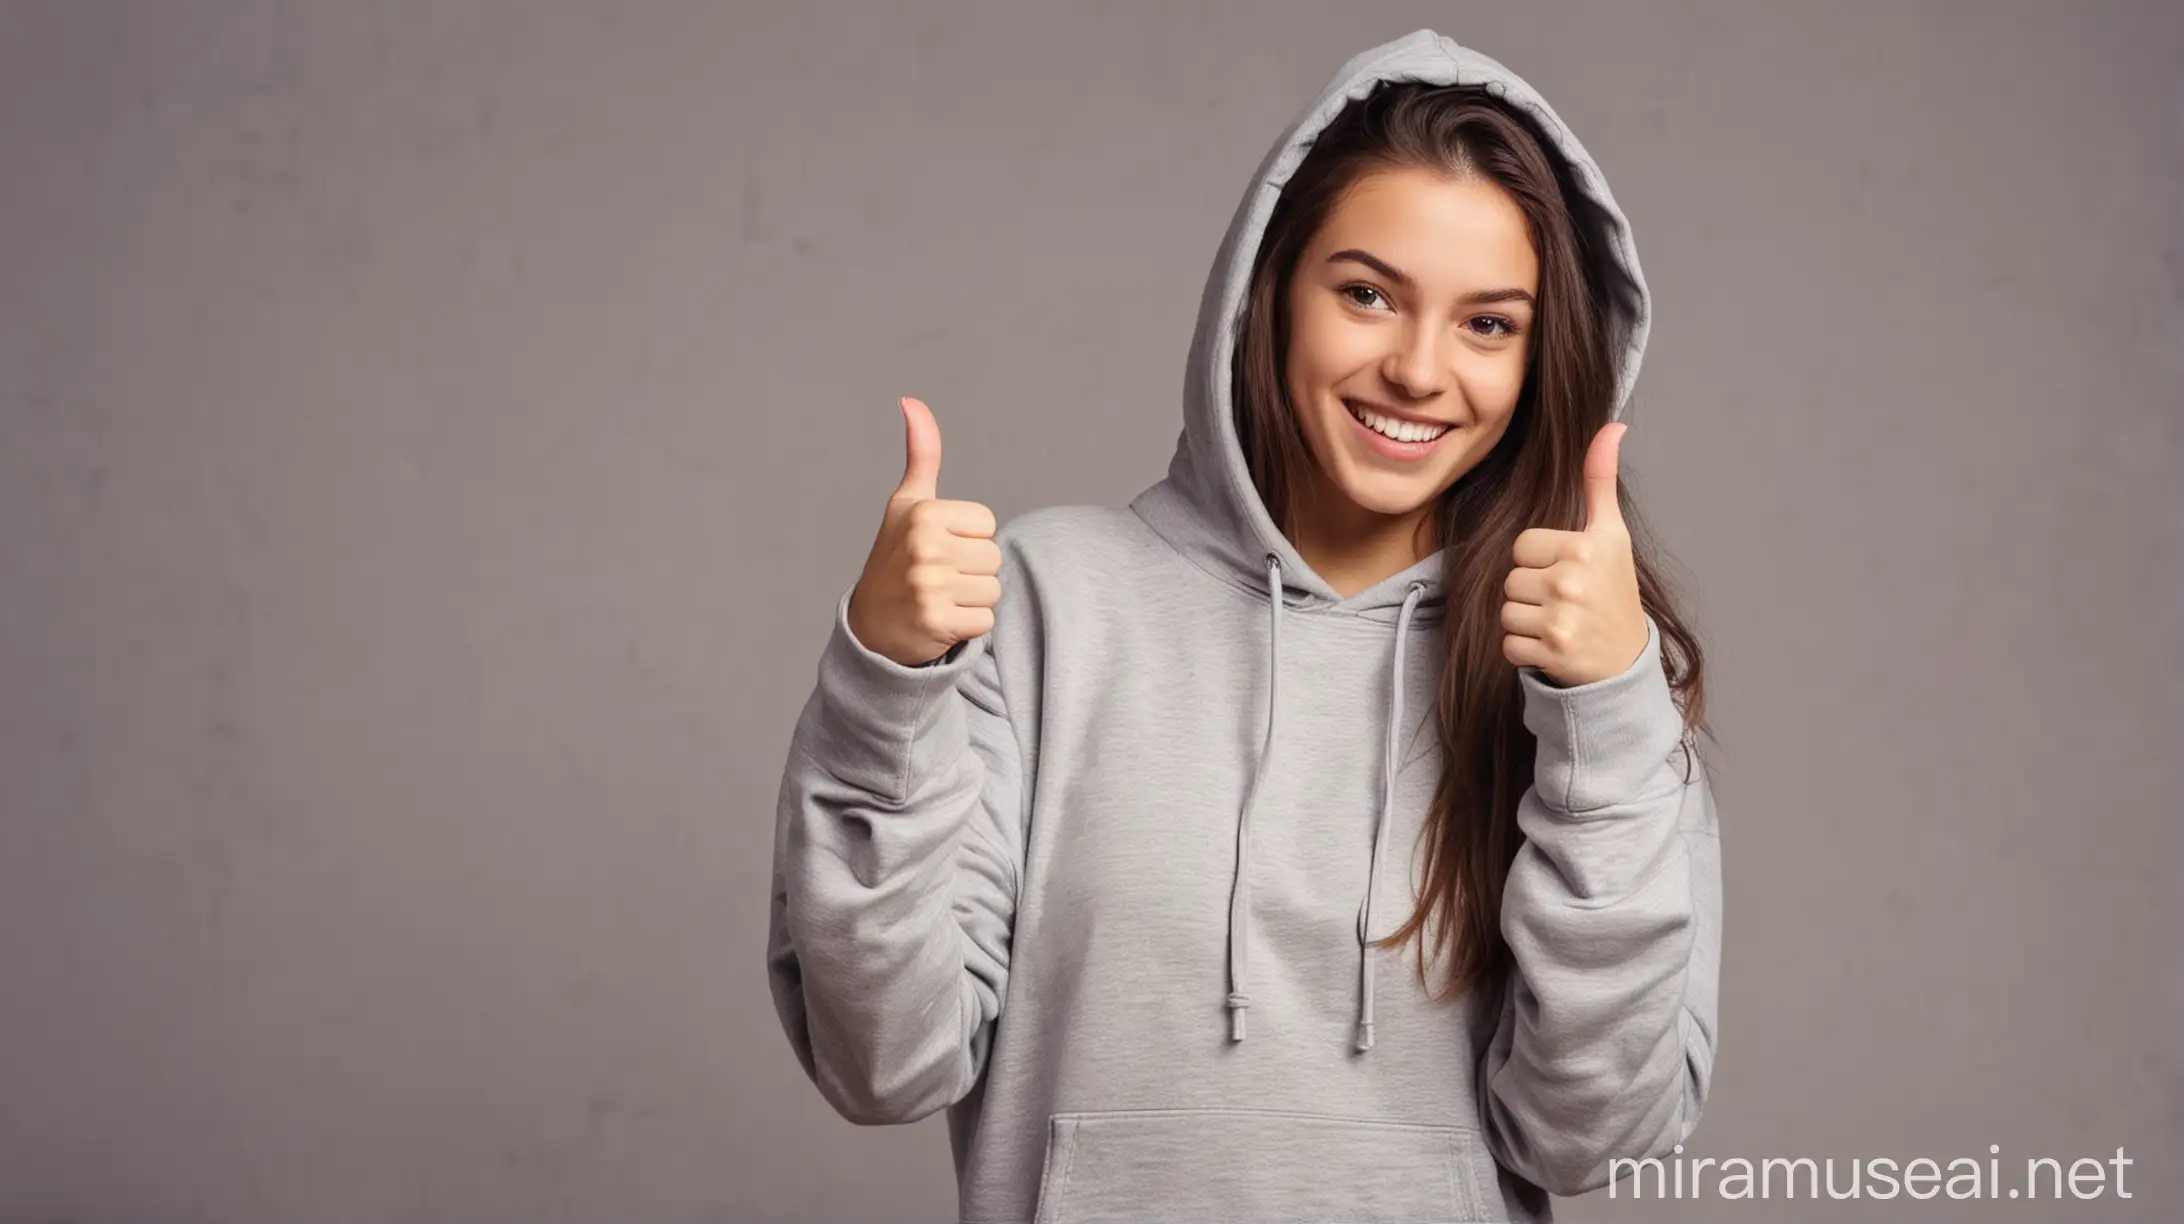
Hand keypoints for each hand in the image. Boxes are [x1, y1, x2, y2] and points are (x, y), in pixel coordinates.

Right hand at [845, 396, 1002, 667]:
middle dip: (972, 570)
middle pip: (993, 557)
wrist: (870, 627)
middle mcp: (926, 546)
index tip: (938, 547)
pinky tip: (940, 620)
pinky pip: (985, 621)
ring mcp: (930, 585)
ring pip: (993, 590)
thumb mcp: (907, 503)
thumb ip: (921, 454)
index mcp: (924, 513)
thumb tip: (911, 400)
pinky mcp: (936, 621)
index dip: (968, 538)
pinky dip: (968, 627)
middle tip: (938, 576)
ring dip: (972, 599)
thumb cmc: (896, 557)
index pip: (987, 524)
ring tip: (940, 597)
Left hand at [1501, 422, 1648, 687]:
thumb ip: (1600, 480)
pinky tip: (1554, 646)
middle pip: (1511, 579)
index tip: (1569, 573)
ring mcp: (1561, 618)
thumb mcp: (1612, 534)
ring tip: (1560, 622)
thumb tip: (1611, 427)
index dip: (1541, 561)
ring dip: (1526, 621)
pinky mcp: (1550, 652)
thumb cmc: (1614, 591)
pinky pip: (1508, 644)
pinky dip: (1525, 649)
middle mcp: (1572, 580)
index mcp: (1584, 547)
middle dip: (1532, 592)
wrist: (1627, 661)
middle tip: (1566, 602)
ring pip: (1506, 611)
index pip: (1523, 546)